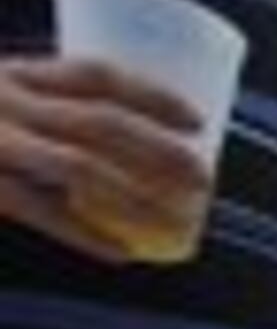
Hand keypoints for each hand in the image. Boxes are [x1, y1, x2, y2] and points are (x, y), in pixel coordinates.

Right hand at [0, 56, 211, 266]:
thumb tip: (120, 155)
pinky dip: (85, 232)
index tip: (197, 119)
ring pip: (80, 167)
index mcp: (12, 76)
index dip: (152, 95)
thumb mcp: (0, 103)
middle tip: (205, 179)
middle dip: (160, 151)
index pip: (95, 74)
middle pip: (101, 122)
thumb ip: (39, 114)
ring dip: (137, 196)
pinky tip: (123, 254)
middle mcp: (4, 100)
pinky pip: (40, 210)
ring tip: (179, 220)